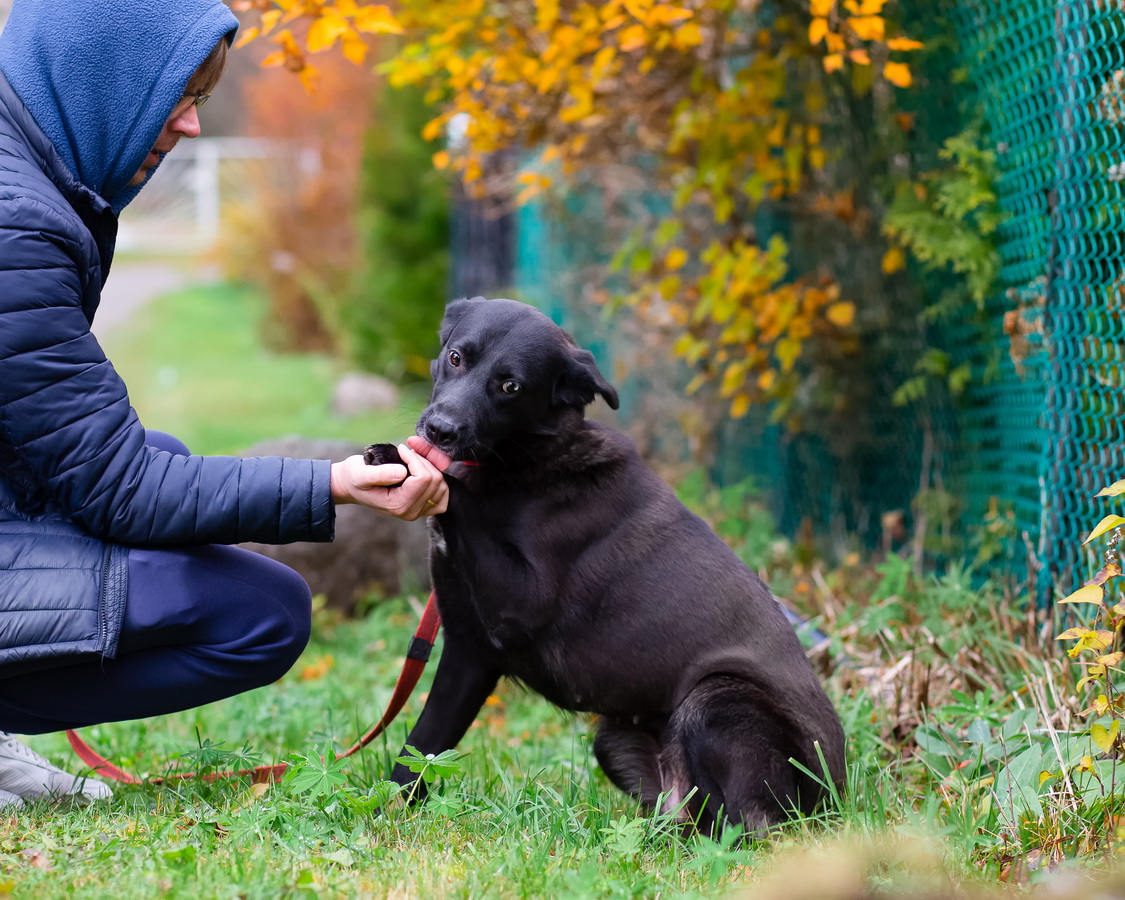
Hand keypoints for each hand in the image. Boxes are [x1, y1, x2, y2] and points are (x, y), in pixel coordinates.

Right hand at [330, 441, 449, 519]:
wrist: (353, 486)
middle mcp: (411, 512)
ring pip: (442, 485)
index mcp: (398, 505)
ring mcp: (419, 511)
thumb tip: (402, 472)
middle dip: (423, 460)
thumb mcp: (360, 473)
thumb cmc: (355, 477)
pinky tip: (423, 469)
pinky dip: (438, 479)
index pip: (423, 479)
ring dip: (430, 466)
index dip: (415, 459)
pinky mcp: (424, 507)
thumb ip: (380, 474)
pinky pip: (443, 494)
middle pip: (435, 481)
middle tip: (407, 450)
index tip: (401, 448)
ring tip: (412, 458)